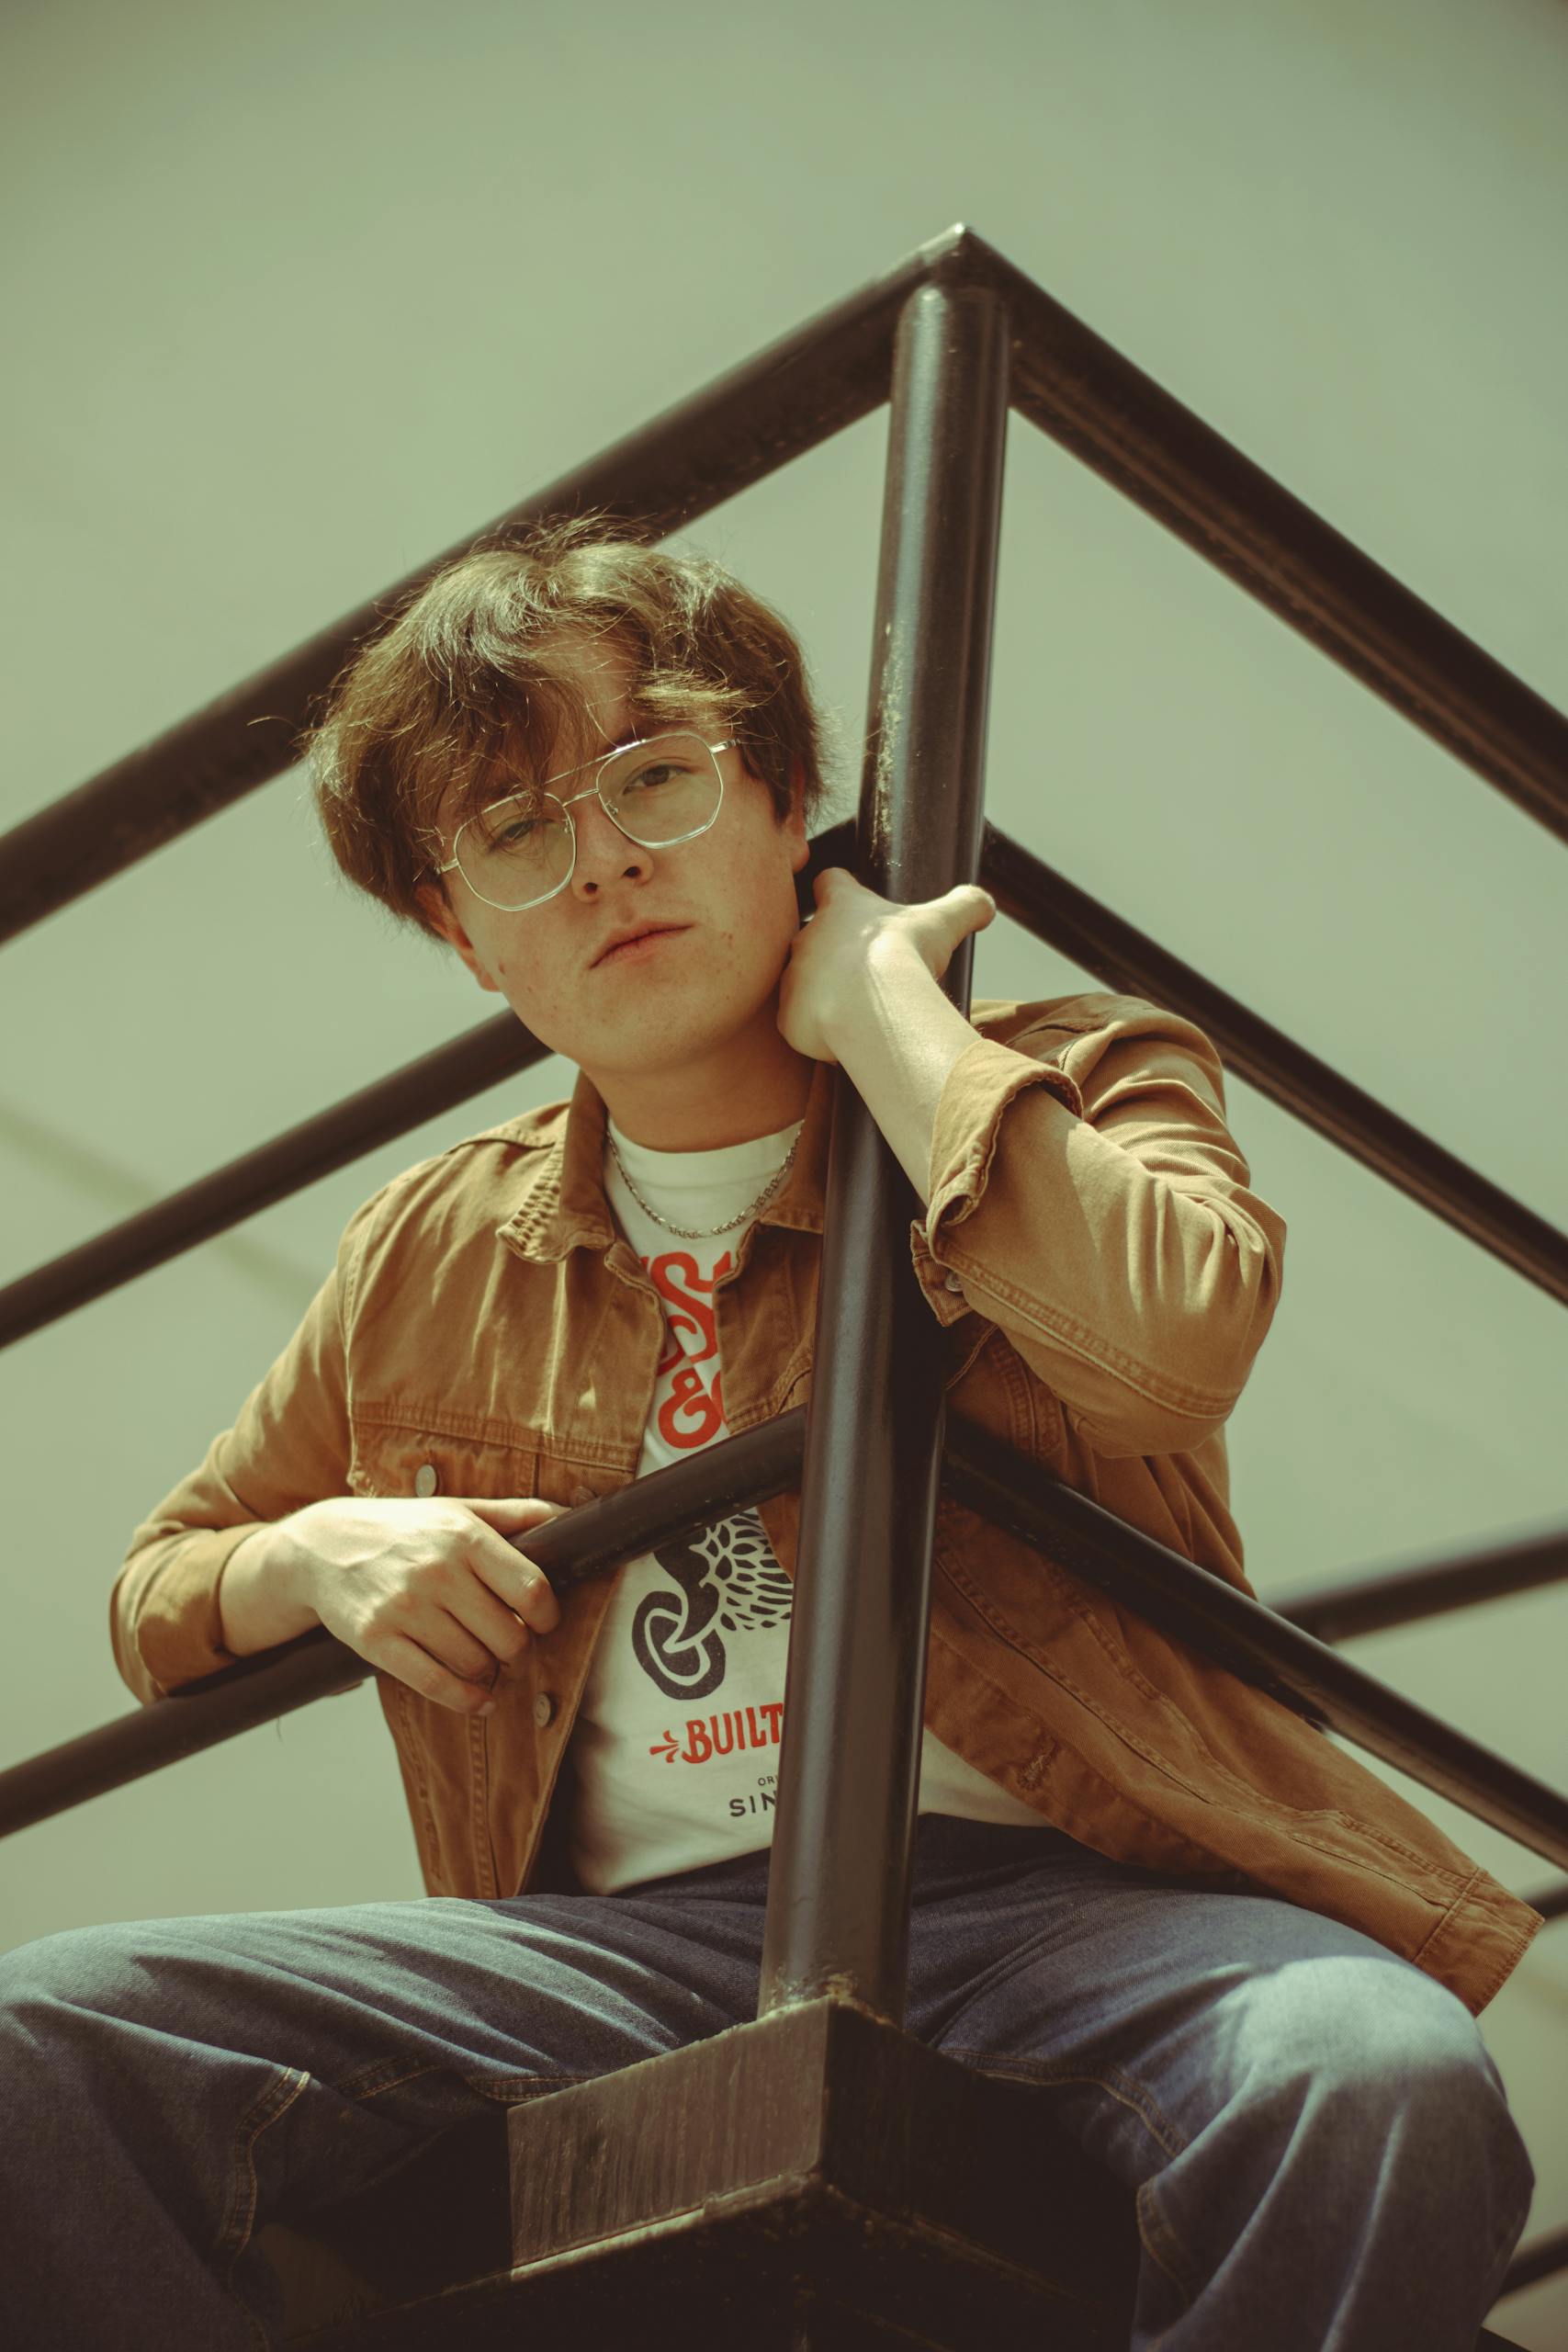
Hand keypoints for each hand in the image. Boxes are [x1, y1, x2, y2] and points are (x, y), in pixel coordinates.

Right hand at [282, 1496, 565, 1714]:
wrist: (322, 1547)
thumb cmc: (401, 1529)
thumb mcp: (456, 1509)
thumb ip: (514, 1514)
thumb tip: (569, 1515)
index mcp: (463, 1537)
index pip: (531, 1590)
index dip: (548, 1615)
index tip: (544, 1621)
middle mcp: (436, 1572)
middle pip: (509, 1636)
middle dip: (517, 1647)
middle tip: (509, 1641)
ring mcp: (405, 1609)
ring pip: (476, 1664)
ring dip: (489, 1670)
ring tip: (484, 1657)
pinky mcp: (377, 1641)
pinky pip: (436, 1685)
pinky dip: (467, 1700)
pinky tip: (479, 1699)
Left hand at [777, 867, 995, 1063]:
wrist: (874, 1006)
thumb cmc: (905, 955)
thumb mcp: (944, 922)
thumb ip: (966, 906)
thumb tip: (985, 904)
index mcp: (840, 906)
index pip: (830, 882)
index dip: (839, 890)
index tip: (850, 901)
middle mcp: (807, 936)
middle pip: (813, 938)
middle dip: (835, 956)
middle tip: (868, 976)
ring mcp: (792, 977)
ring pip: (804, 983)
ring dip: (826, 994)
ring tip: (860, 1011)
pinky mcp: (786, 1017)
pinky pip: (798, 1024)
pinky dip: (818, 1031)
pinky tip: (846, 1036)